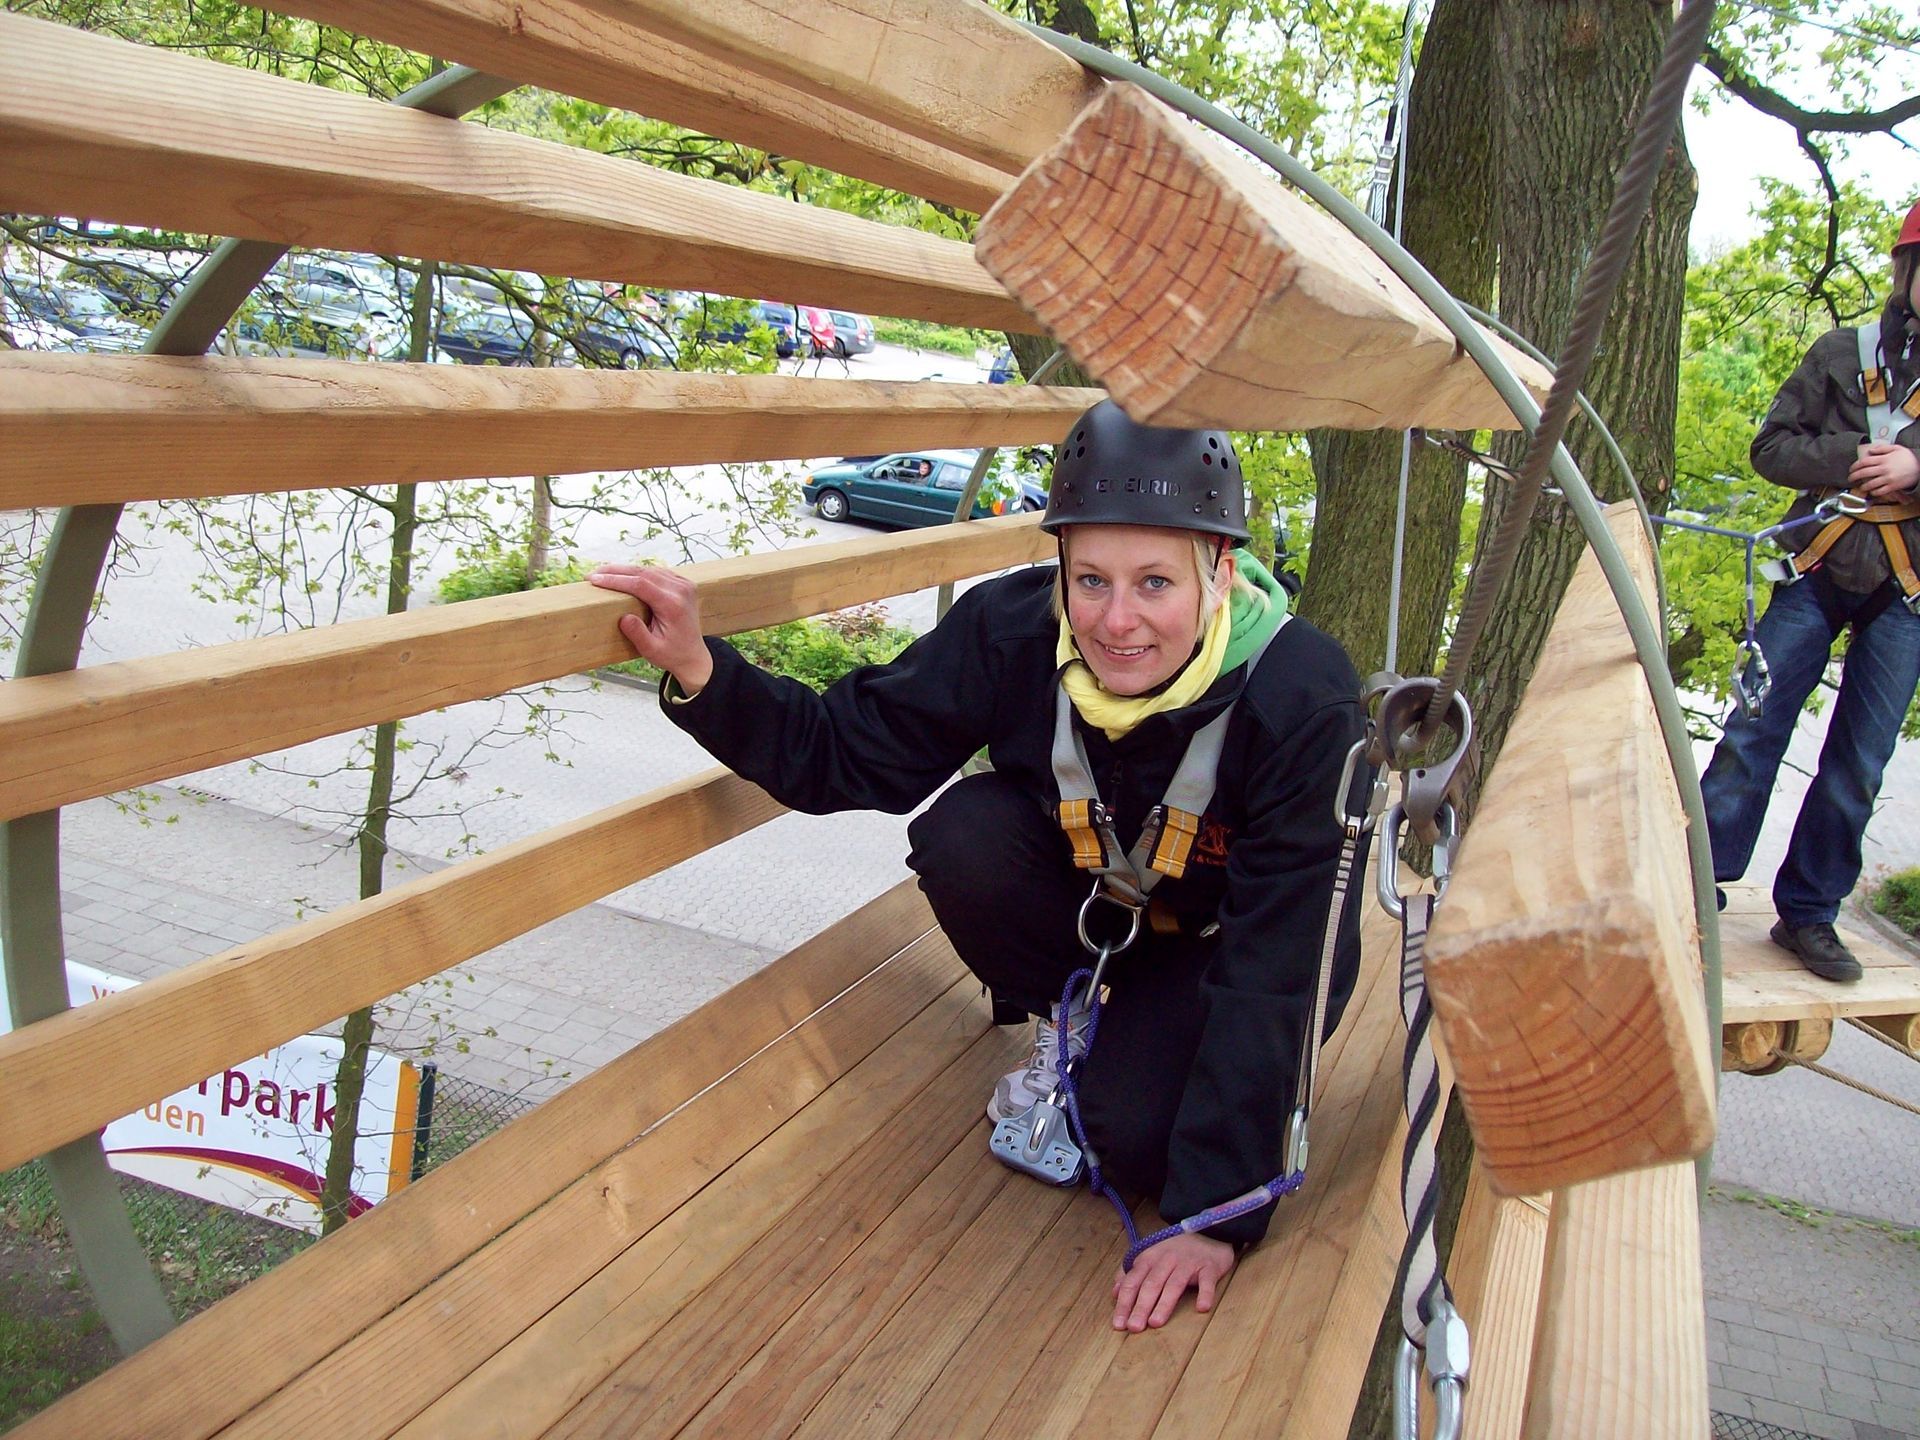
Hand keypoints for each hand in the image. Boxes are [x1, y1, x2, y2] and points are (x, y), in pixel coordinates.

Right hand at [588, 563, 713, 695]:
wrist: (693, 656)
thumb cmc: (672, 655)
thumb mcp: (651, 650)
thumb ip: (637, 633)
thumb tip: (624, 617)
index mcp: (673, 605)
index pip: (640, 584)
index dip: (616, 580)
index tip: (595, 580)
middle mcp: (681, 590)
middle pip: (643, 572)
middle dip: (615, 571)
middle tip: (592, 574)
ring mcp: (684, 585)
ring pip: (649, 570)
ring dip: (625, 570)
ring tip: (603, 573)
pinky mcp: (683, 584)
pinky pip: (657, 572)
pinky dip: (639, 572)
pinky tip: (623, 574)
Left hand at [1111, 1233, 1234, 1331]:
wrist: (1207, 1233)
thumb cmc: (1174, 1252)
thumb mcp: (1149, 1258)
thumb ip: (1131, 1274)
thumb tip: (1115, 1293)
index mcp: (1149, 1259)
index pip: (1133, 1282)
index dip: (1124, 1303)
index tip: (1119, 1325)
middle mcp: (1166, 1260)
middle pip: (1151, 1285)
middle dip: (1141, 1307)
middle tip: (1134, 1328)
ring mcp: (1188, 1263)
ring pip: (1174, 1284)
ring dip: (1164, 1304)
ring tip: (1155, 1323)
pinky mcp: (1209, 1267)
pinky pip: (1206, 1281)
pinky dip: (1205, 1294)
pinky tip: (1201, 1308)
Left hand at [1848, 444, 1919, 499]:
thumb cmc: (1908, 457)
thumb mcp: (1896, 448)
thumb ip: (1882, 448)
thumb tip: (1871, 450)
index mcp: (1883, 459)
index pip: (1863, 462)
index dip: (1854, 466)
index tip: (1851, 469)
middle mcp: (1884, 469)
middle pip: (1863, 473)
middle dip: (1853, 477)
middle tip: (1850, 479)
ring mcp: (1888, 478)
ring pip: (1870, 484)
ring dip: (1863, 486)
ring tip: (1861, 487)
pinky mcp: (1893, 486)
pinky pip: (1879, 491)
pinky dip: (1873, 492)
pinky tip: (1872, 491)